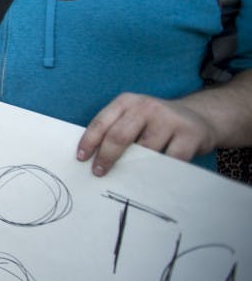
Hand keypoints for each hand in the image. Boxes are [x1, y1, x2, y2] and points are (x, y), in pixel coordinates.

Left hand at [76, 92, 215, 175]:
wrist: (199, 117)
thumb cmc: (156, 123)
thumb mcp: (133, 117)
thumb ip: (115, 130)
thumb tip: (93, 157)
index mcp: (127, 101)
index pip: (102, 122)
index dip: (89, 141)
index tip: (81, 158)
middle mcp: (147, 107)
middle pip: (119, 135)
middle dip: (106, 157)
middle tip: (98, 173)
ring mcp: (169, 119)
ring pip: (145, 150)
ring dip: (133, 168)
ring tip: (126, 179)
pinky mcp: (190, 134)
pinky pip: (170, 160)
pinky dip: (159, 172)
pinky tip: (153, 179)